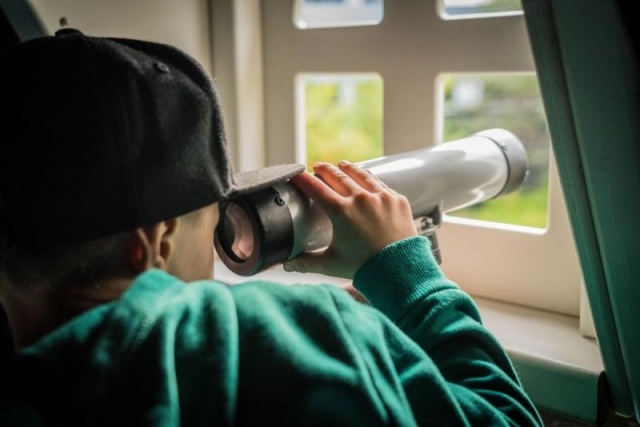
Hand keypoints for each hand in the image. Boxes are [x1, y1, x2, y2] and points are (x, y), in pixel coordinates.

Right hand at [283, 161, 416, 278]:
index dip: (303, 179)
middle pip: (337, 176)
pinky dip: (369, 178)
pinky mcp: (397, 199)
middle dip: (324, 170)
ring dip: (347, 168)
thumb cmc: (366, 268)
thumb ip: (306, 262)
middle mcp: (361, 199)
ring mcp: (381, 197)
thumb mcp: (331, 264)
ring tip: (340, 165)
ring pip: (360, 174)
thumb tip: (286, 264)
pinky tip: (365, 177)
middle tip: (317, 167)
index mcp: (341, 212)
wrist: (400, 271)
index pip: (316, 188)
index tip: (296, 175)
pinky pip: (380, 182)